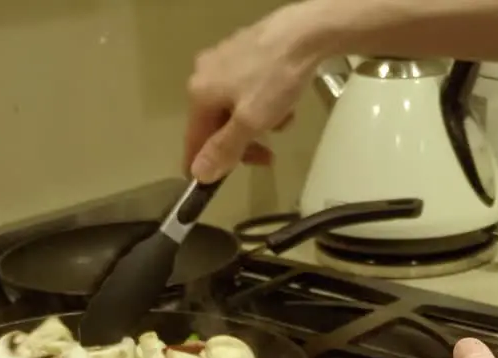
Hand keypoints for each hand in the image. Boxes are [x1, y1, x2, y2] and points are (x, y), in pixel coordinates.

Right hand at [184, 7, 317, 181]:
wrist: (304, 33)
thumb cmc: (275, 80)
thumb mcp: (251, 122)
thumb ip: (224, 149)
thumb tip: (198, 173)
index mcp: (199, 93)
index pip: (194, 140)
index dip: (202, 164)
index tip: (210, 185)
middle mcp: (204, 74)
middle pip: (216, 124)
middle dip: (242, 143)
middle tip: (268, 158)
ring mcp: (223, 59)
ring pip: (235, 107)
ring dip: (258, 123)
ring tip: (283, 121)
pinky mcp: (244, 51)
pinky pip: (248, 89)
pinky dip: (264, 101)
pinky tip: (285, 101)